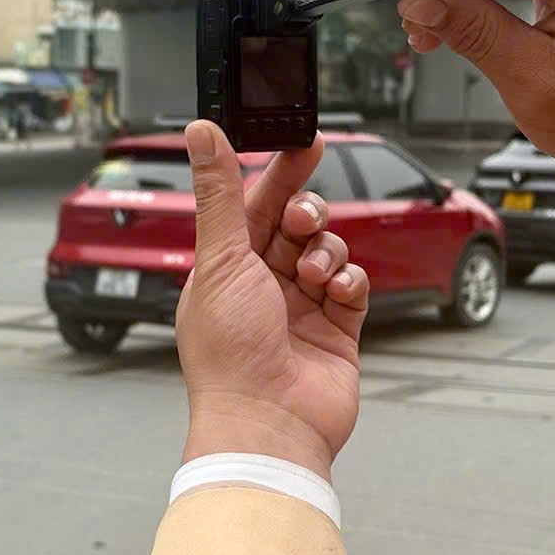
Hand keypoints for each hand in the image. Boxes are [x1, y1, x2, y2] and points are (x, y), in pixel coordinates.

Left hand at [175, 124, 371, 478]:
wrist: (268, 422)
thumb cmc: (231, 352)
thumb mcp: (219, 258)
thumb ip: (220, 192)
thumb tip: (201, 132)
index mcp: (225, 269)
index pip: (256, 206)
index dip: (280, 174)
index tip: (306, 142)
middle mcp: (262, 287)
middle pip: (296, 224)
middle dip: (305, 212)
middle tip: (301, 220)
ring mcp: (302, 308)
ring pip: (328, 250)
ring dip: (325, 250)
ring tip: (312, 274)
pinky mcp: (337, 331)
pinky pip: (353, 285)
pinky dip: (349, 280)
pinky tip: (336, 291)